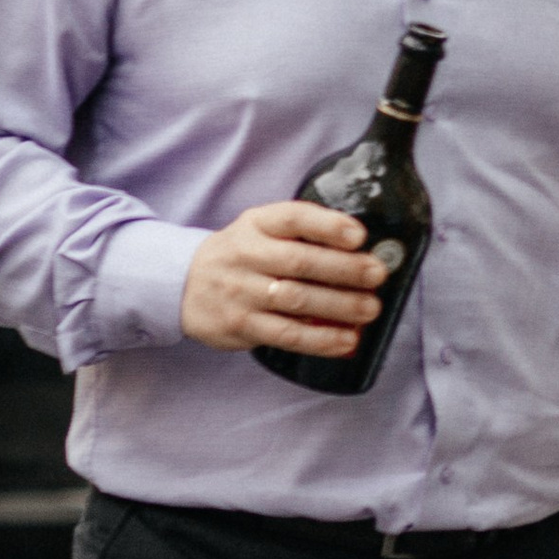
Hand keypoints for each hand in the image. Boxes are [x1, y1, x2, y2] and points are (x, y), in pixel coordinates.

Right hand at [181, 201, 388, 358]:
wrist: (182, 284)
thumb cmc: (241, 254)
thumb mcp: (261, 229)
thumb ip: (302, 233)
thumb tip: (362, 250)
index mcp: (257, 224)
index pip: (294, 218)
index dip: (328, 226)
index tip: (358, 235)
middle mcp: (247, 255)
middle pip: (299, 261)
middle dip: (344, 269)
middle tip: (377, 275)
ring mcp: (242, 292)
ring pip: (296, 300)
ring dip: (339, 306)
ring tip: (370, 309)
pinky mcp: (241, 325)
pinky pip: (286, 335)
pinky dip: (320, 339)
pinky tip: (346, 340)